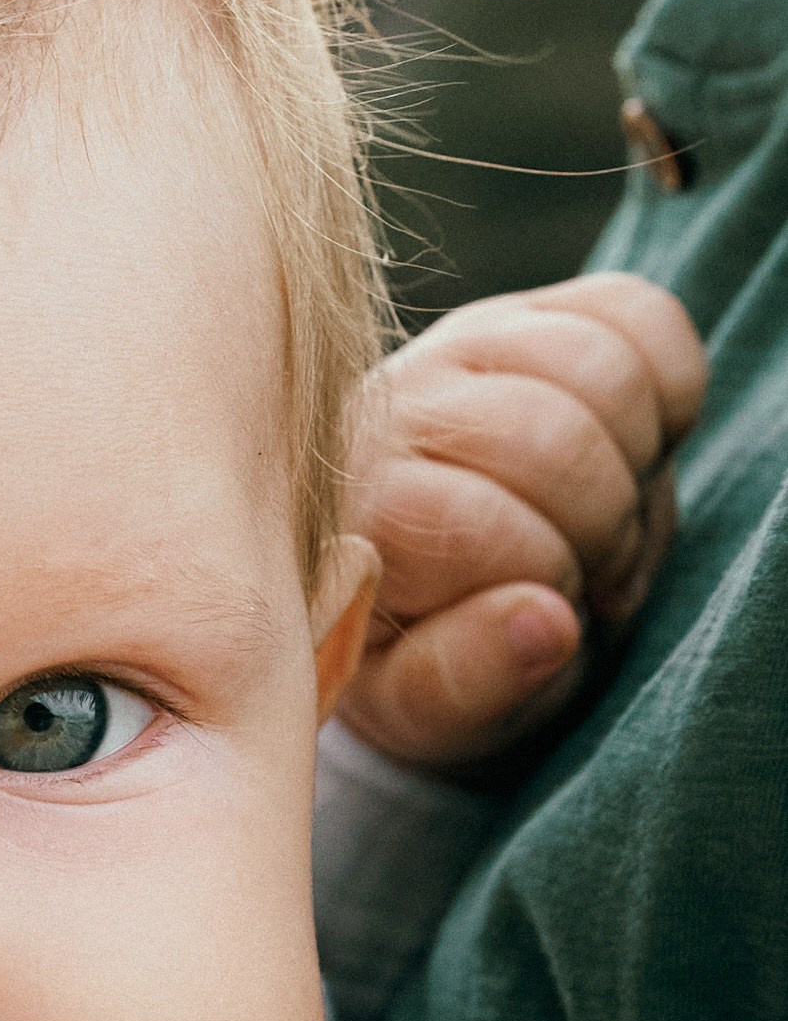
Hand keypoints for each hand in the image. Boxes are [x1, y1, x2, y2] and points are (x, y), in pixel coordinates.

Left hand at [336, 274, 707, 773]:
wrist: (431, 578)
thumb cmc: (421, 652)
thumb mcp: (426, 705)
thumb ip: (469, 678)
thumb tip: (546, 621)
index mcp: (354, 507)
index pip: (484, 523)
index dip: (548, 579)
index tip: (546, 614)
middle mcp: (393, 408)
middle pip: (553, 437)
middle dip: (602, 526)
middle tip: (589, 571)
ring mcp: (458, 347)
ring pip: (601, 367)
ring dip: (637, 460)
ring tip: (606, 518)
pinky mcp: (526, 315)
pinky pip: (638, 317)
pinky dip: (667, 388)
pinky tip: (631, 450)